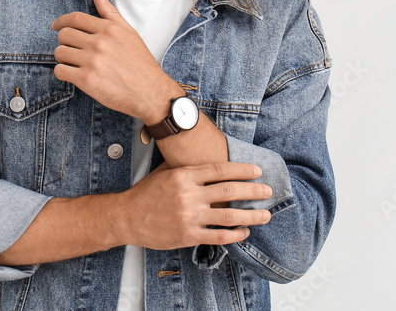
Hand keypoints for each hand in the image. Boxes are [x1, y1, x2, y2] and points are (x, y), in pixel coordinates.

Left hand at [51, 0, 177, 121]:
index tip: (56, 26)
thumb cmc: (140, 62)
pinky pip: (61, 71)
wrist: (150, 92)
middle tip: (70, 49)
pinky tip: (72, 74)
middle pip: (64, 35)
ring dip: (62, 57)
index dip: (61, 21)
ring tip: (73, 62)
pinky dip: (63, 72)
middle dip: (64, 41)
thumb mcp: (128, 31)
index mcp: (109, 29)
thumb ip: (110, 12)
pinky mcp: (87, 80)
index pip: (75, 18)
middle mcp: (99, 43)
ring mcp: (92, 62)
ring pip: (60, 53)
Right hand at [118, 161, 272, 249]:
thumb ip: (186, 167)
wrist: (127, 216)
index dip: (242, 170)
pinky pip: (218, 236)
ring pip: (229, 216)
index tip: (257, 171)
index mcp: (184, 175)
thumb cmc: (146, 193)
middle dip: (253, 191)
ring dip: (251, 215)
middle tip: (268, 191)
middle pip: (230, 191)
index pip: (220, 170)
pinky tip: (245, 232)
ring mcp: (189, 216)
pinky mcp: (188, 235)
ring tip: (265, 214)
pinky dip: (235, 235)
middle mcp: (189, 195)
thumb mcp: (164, 172)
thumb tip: (206, 158)